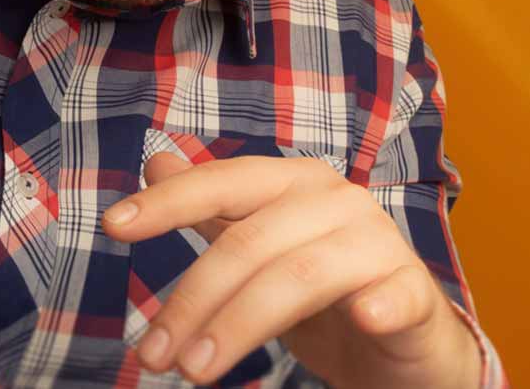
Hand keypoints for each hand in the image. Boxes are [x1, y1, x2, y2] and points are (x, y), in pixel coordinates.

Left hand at [102, 153, 479, 387]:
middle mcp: (338, 202)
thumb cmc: (327, 294)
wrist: (407, 347)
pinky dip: (378, 305)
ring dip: (238, 326)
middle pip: (248, 242)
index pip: (224, 183)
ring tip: (195, 371)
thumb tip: (156, 161)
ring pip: (297, 277)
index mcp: (296, 184)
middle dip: (192, 301)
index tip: (113, 226)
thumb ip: (213, 210)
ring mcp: (381, 245)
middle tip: (153, 357)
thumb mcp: (260, 252)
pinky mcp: (415, 294)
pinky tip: (364, 318)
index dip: (168, 201)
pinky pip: (394, 295)